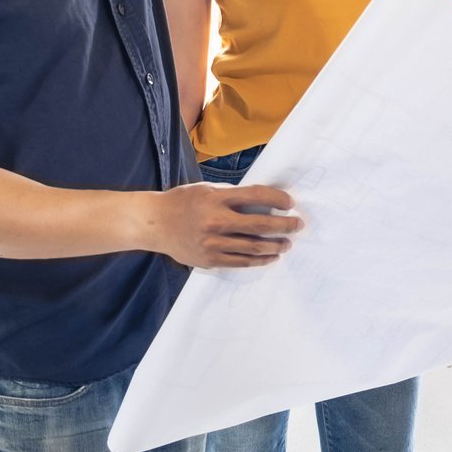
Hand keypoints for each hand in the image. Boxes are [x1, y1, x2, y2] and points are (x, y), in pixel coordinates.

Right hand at [147, 182, 305, 269]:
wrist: (154, 223)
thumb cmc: (182, 202)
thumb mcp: (207, 189)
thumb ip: (232, 195)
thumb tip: (264, 200)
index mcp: (216, 198)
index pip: (256, 196)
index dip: (278, 198)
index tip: (291, 202)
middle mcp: (215, 221)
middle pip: (260, 225)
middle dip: (284, 225)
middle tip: (298, 225)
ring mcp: (212, 243)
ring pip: (253, 247)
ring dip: (275, 245)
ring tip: (287, 243)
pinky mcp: (209, 259)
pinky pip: (240, 262)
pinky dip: (259, 260)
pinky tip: (270, 256)